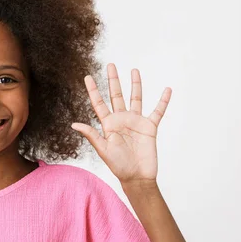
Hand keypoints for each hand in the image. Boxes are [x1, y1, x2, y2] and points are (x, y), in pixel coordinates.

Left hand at [71, 64, 170, 184]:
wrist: (137, 177)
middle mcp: (121, 120)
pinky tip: (167, 90)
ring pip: (136, 98)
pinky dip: (163, 101)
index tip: (87, 76)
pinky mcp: (150, 127)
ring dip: (135, 85)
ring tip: (133, 70)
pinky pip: (157, 111)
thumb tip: (73, 124)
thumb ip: (91, 135)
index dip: (93, 90)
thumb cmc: (118, 166)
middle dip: (113, 80)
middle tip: (110, 65)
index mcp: (108, 124)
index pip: (99, 103)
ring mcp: (136, 122)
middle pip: (116, 95)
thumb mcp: (103, 149)